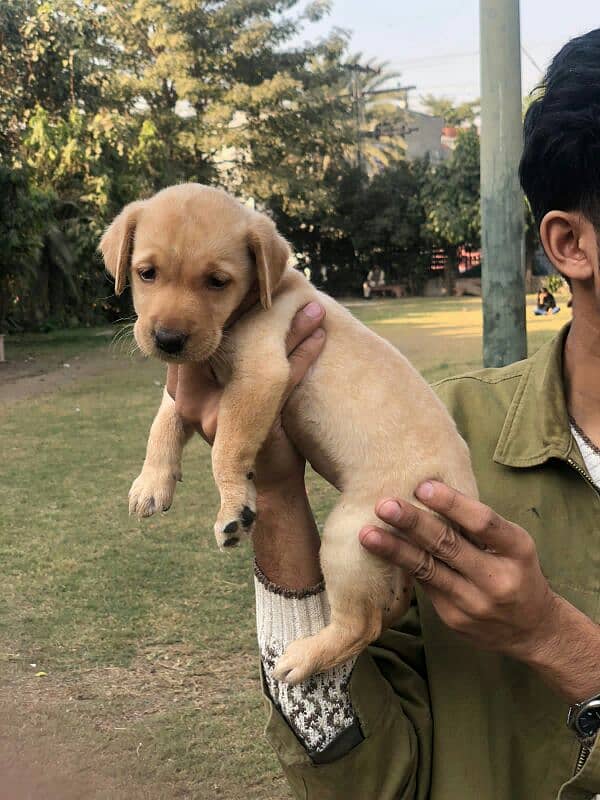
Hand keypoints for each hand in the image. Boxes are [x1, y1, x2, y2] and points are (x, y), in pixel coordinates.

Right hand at [166, 301, 325, 492]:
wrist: (266, 482)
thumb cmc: (250, 427)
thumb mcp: (234, 388)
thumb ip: (232, 354)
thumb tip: (255, 302)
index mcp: (184, 388)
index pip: (205, 335)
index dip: (233, 307)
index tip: (260, 284)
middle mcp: (195, 400)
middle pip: (230, 339)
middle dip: (261, 309)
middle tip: (290, 283)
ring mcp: (222, 414)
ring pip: (259, 355)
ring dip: (291, 328)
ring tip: (315, 306)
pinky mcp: (255, 424)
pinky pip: (283, 379)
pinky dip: (304, 354)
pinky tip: (321, 335)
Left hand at [359, 481, 557, 661]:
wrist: (533, 630)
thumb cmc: (516, 570)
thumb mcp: (512, 544)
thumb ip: (478, 525)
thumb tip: (429, 490)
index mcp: (517, 550)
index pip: (483, 523)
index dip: (452, 503)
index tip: (422, 486)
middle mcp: (497, 578)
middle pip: (449, 545)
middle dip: (413, 524)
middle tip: (384, 505)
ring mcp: (474, 602)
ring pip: (428, 570)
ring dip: (394, 550)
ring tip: (367, 534)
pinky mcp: (454, 618)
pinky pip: (424, 586)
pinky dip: (403, 566)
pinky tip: (382, 553)